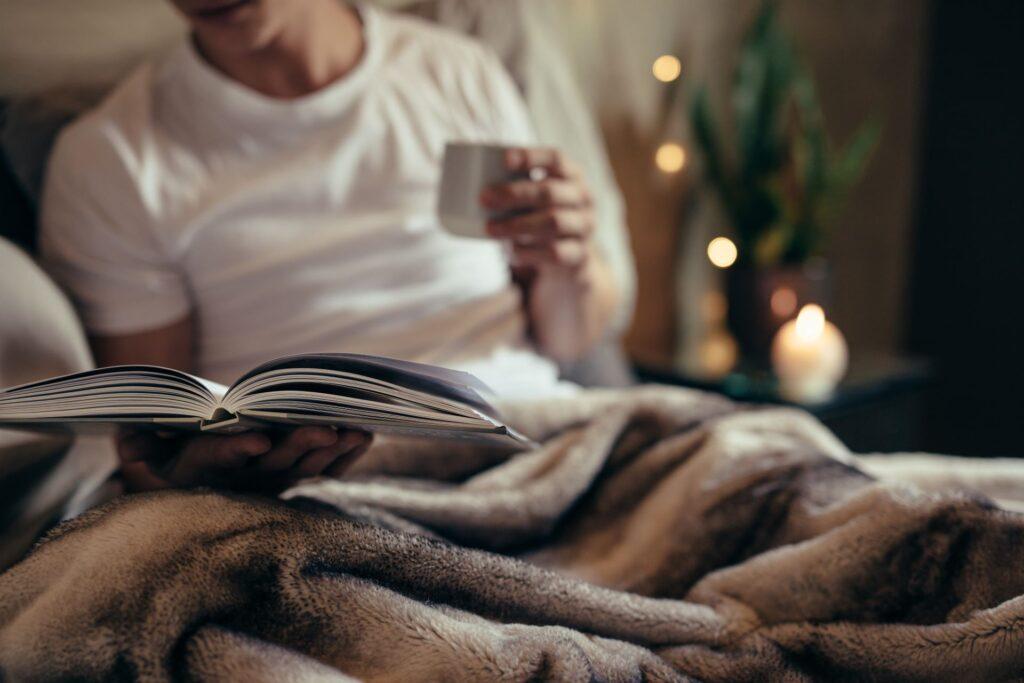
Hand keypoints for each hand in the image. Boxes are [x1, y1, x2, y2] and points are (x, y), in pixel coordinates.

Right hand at [116, 426, 371, 493]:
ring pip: (305, 468)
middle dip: (301, 446)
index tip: (258, 440)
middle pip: (275, 463)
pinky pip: (324, 472)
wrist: (193, 487)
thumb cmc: (169, 461)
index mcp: (205, 467)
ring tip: (358, 430)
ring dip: (332, 451)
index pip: (221, 457)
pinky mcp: (293, 479)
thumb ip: (139, 446)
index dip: (238, 448)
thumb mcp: (146, 457)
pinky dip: (346, 457)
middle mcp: (243, 478)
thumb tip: (128, 437)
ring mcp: (272, 481)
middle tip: (327, 429)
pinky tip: (366, 437)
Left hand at [480, 147, 596, 270]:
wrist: (570, 257)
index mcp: (572, 176)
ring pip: (553, 222)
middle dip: (514, 194)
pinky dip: (530, 252)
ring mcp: (585, 227)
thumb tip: (458, 168)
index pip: (556, 159)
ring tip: (490, 229)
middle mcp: (584, 198)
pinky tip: (512, 252)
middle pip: (549, 191)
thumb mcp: (532, 199)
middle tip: (483, 198)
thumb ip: (510, 185)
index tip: (503, 160)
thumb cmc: (540, 217)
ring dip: (518, 225)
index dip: (531, 156)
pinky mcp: (580, 255)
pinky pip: (555, 252)